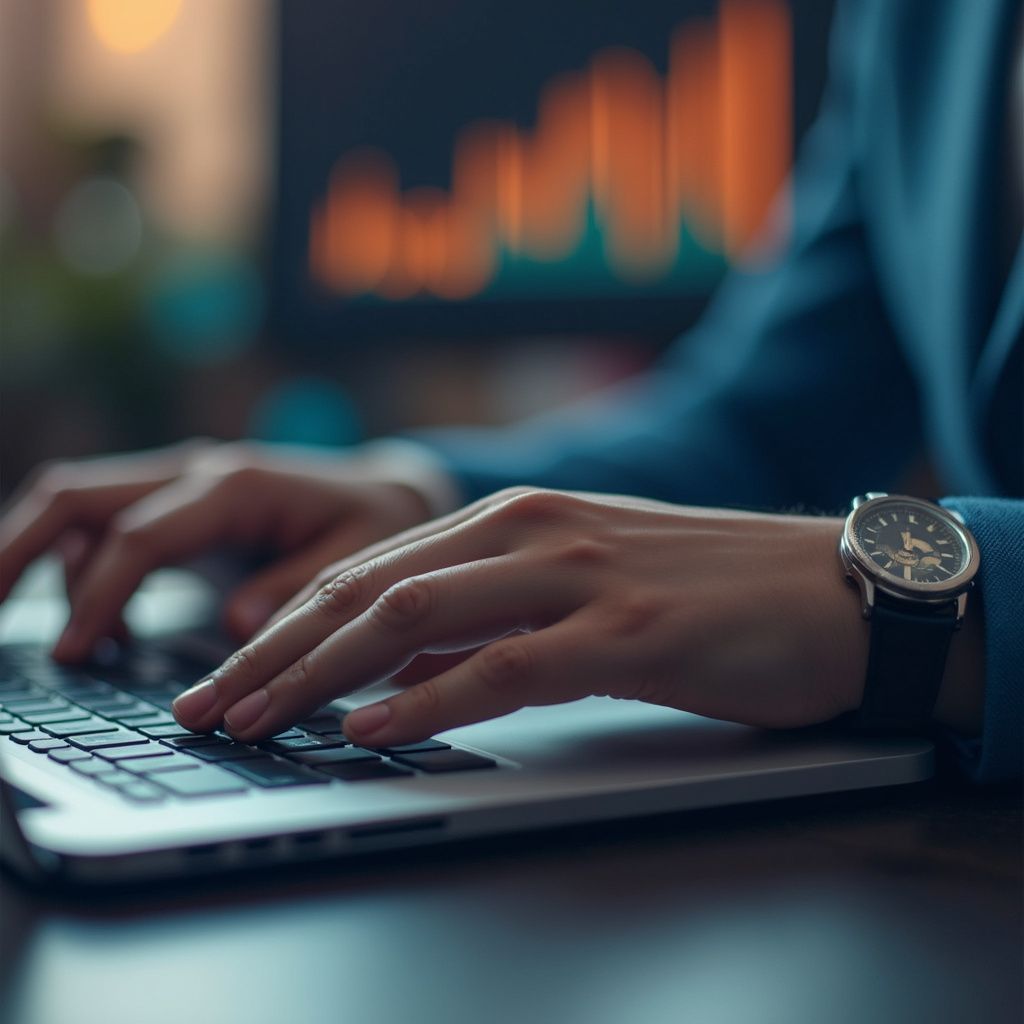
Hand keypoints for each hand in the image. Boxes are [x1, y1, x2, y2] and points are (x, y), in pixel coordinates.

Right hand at [0, 440, 434, 658]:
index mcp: (235, 486)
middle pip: (75, 495)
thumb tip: (233, 626)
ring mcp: (182, 481)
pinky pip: (108, 523)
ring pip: (78, 503)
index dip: (98, 596)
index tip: (76, 656)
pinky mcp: (180, 502)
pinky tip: (105, 631)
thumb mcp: (356, 565)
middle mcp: (197, 472)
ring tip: (49, 637)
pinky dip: (83, 569)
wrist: (388, 490)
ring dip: (39, 559)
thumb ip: (294, 592)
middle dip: (15, 550)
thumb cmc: (376, 526)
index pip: (138, 536)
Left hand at [171, 488, 869, 746]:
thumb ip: (489, 615)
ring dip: (321, 674)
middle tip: (207, 704)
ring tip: (257, 720)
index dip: (283, 623)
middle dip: (273, 650)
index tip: (226, 673)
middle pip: (368, 588)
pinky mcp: (629, 630)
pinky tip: (372, 728)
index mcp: (516, 516)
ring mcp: (579, 576)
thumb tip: (398, 664)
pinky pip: (504, 667)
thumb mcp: (580, 588)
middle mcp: (533, 531)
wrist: (833, 588)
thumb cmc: (708, 591)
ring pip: (416, 618)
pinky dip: (427, 700)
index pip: (368, 567)